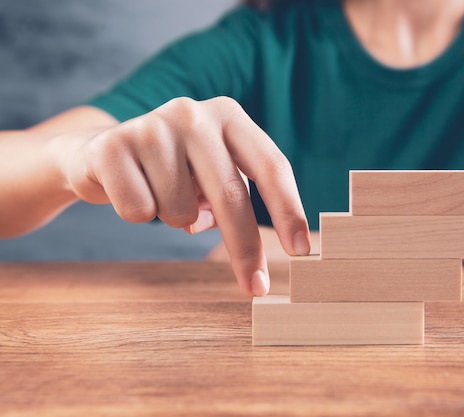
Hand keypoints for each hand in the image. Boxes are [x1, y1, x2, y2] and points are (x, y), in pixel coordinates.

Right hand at [58, 96, 310, 295]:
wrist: (100, 152)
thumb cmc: (172, 168)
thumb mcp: (211, 174)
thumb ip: (235, 198)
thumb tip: (251, 252)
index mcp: (229, 116)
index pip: (271, 167)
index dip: (289, 211)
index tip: (301, 251)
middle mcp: (194, 114)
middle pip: (233, 196)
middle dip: (246, 249)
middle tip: (255, 286)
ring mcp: (152, 126)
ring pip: (181, 211)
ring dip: (174, 218)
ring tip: (159, 194)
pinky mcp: (112, 145)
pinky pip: (139, 211)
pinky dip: (138, 213)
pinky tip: (131, 190)